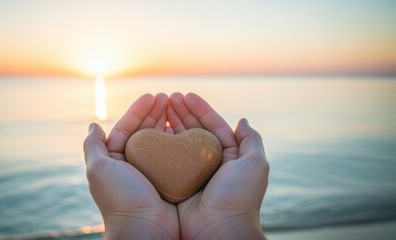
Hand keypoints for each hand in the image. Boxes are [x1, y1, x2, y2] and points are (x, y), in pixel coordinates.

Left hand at [83, 93, 179, 239]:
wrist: (144, 229)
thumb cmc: (120, 199)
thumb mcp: (99, 170)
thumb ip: (93, 146)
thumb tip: (93, 124)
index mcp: (117, 160)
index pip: (127, 128)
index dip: (139, 110)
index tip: (152, 96)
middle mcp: (135, 164)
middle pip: (146, 131)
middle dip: (156, 112)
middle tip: (168, 97)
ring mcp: (154, 172)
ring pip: (162, 140)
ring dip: (169, 121)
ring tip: (178, 106)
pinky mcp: (171, 179)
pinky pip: (176, 155)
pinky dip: (180, 140)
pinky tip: (186, 128)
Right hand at [167, 92, 268, 239]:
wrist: (219, 231)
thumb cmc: (239, 197)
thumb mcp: (254, 164)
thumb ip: (251, 140)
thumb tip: (242, 120)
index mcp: (228, 156)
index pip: (213, 125)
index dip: (200, 109)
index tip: (186, 95)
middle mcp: (209, 162)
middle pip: (193, 130)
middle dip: (182, 112)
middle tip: (168, 97)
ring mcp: (191, 172)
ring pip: (179, 142)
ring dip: (170, 124)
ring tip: (160, 106)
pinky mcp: (176, 182)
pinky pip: (166, 160)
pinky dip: (160, 145)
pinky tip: (153, 131)